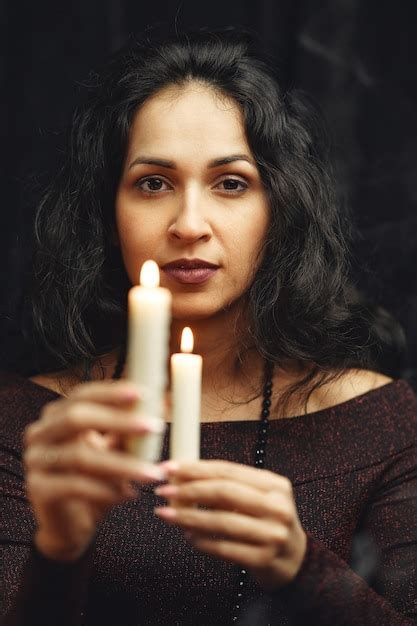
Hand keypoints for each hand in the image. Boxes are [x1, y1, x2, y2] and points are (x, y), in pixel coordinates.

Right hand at [23, 380, 165, 560]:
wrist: (71, 526)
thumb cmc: (95, 480)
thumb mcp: (114, 451)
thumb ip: (129, 429)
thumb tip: (163, 402)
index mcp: (57, 416)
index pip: (81, 395)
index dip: (110, 392)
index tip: (142, 393)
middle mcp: (40, 434)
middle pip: (76, 418)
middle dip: (118, 421)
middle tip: (153, 427)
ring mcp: (35, 461)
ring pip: (80, 456)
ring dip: (122, 464)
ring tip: (152, 473)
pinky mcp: (38, 490)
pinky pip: (75, 486)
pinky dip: (106, 490)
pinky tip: (129, 495)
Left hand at [153, 460, 306, 590]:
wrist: (294, 560)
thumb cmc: (265, 522)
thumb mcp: (257, 497)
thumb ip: (227, 485)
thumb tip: (182, 476)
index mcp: (274, 484)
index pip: (228, 470)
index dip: (196, 468)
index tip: (170, 468)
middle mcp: (277, 506)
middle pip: (225, 492)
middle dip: (189, 490)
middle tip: (164, 491)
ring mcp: (273, 534)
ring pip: (221, 521)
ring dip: (189, 517)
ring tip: (166, 514)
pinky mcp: (264, 560)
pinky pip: (224, 548)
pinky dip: (202, 541)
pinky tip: (187, 535)